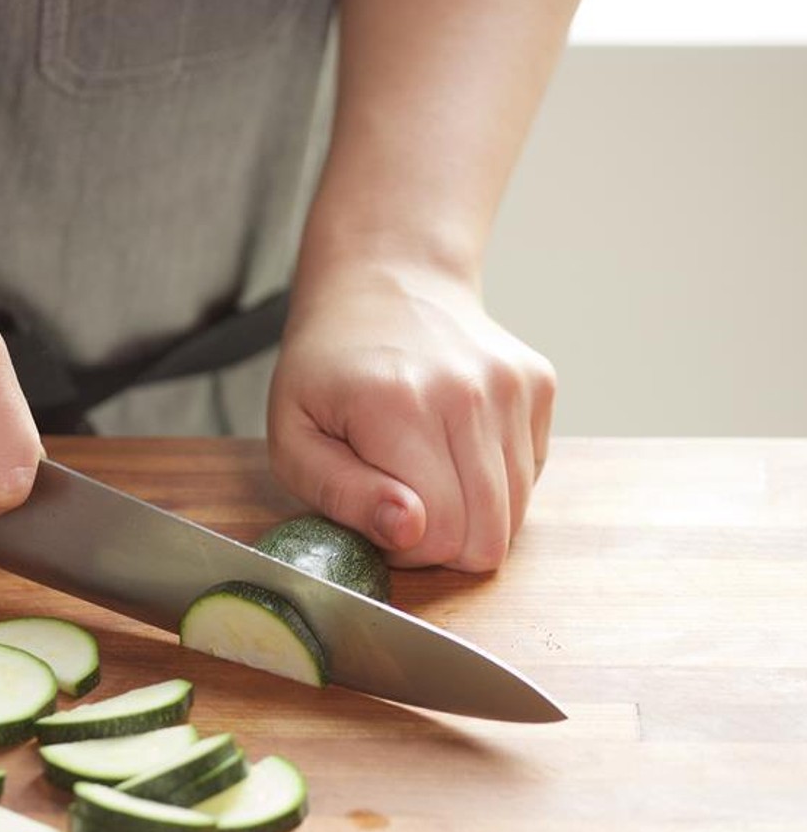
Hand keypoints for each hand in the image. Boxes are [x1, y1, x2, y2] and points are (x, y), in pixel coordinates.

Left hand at [267, 262, 554, 571]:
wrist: (384, 283)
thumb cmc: (327, 369)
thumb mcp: (292, 437)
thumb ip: (340, 493)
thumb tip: (409, 531)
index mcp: (398, 407)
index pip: (438, 536)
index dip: (404, 549)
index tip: (375, 515)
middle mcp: (469, 393)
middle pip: (487, 537)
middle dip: (441, 543)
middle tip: (400, 504)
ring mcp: (513, 386)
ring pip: (515, 515)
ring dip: (469, 514)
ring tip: (424, 473)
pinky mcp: (539, 384)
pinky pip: (530, 476)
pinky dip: (493, 480)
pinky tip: (453, 445)